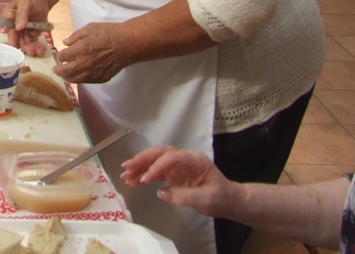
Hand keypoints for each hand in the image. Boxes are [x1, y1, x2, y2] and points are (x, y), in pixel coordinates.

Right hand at [3, 0, 51, 56]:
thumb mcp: (25, 4)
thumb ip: (22, 15)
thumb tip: (18, 28)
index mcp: (8, 17)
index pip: (10, 30)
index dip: (13, 39)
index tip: (18, 47)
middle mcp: (14, 26)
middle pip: (18, 39)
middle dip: (25, 46)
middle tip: (33, 51)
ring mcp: (23, 31)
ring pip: (26, 43)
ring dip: (32, 48)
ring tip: (40, 51)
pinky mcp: (32, 33)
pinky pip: (33, 42)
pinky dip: (37, 46)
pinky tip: (43, 49)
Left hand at [52, 22, 126, 82]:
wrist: (126, 44)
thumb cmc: (108, 33)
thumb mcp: (89, 28)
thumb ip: (75, 36)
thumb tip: (65, 43)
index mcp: (81, 49)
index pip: (63, 57)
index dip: (59, 56)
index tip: (59, 55)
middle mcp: (85, 63)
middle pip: (66, 72)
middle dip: (58, 71)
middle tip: (56, 70)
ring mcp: (93, 73)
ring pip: (75, 80)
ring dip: (67, 77)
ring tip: (65, 75)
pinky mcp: (101, 78)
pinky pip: (86, 82)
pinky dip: (80, 79)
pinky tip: (79, 76)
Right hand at [120, 145, 241, 217]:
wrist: (229, 200)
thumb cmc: (221, 198)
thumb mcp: (207, 199)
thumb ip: (185, 196)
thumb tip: (162, 193)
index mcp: (194, 160)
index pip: (172, 158)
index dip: (157, 167)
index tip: (145, 180)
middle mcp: (184, 159)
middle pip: (160, 153)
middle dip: (142, 159)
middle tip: (127, 168)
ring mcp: (178, 166)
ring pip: (155, 160)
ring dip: (139, 167)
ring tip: (125, 175)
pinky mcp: (173, 174)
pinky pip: (155, 171)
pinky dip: (144, 175)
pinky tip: (133, 180)